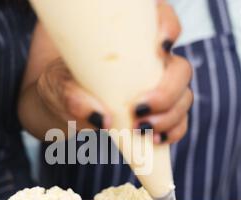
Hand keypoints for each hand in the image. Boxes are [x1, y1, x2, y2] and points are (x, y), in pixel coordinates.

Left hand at [35, 1, 191, 141]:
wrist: (60, 106)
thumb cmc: (61, 83)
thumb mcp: (57, 84)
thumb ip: (72, 96)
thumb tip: (102, 117)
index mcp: (130, 38)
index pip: (162, 19)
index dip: (169, 28)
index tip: (160, 46)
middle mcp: (150, 61)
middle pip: (181, 69)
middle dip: (169, 91)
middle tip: (140, 110)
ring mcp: (157, 89)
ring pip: (183, 98)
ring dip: (169, 116)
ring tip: (142, 129)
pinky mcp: (157, 114)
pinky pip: (178, 122)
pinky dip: (172, 133)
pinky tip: (155, 139)